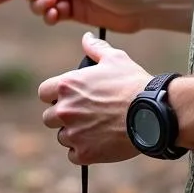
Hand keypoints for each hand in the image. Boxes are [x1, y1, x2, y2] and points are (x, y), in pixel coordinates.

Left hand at [38, 32, 148, 165]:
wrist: (150, 114)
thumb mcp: (114, 58)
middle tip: (82, 114)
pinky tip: (97, 142)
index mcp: (67, 85)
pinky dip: (82, 151)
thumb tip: (86, 37)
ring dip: (73, 134)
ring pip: (62, 137)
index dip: (54, 95)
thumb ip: (95, 48)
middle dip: (62, 116)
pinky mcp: (85, 153)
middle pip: (49, 117)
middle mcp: (65, 110)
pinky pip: (73, 155)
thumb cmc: (132, 83)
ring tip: (93, 128)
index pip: (44, 92)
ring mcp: (74, 133)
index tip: (66, 97)